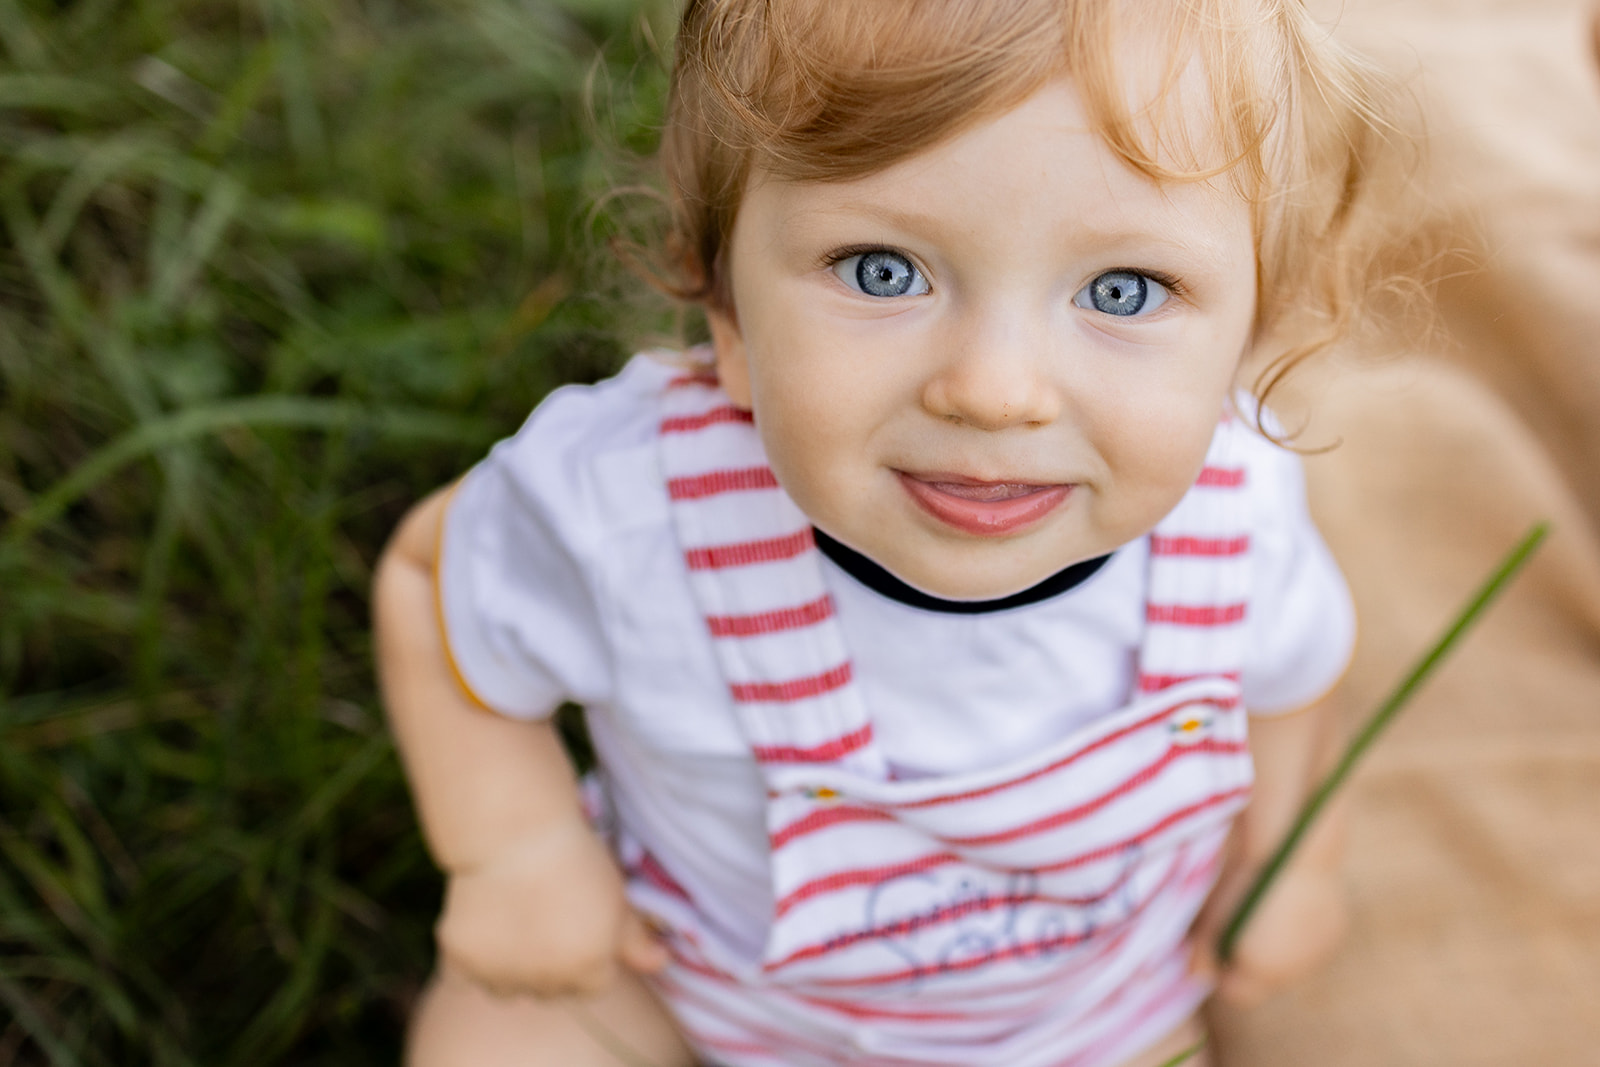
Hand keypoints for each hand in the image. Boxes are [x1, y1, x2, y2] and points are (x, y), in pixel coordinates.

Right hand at [434, 819, 668, 997]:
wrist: (516, 833)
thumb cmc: (576, 859)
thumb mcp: (617, 897)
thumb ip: (636, 941)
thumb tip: (662, 962)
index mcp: (590, 971)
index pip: (594, 985)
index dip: (589, 954)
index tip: (579, 925)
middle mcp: (547, 983)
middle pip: (551, 990)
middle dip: (551, 965)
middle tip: (545, 917)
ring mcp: (501, 976)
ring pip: (508, 988)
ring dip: (512, 968)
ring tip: (515, 919)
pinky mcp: (461, 961)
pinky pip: (468, 975)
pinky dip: (474, 957)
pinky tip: (486, 923)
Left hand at [1189, 864, 1348, 1007]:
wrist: (1290, 851)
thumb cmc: (1243, 884)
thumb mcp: (1211, 919)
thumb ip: (1202, 955)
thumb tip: (1197, 976)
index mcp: (1261, 972)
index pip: (1237, 993)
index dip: (1221, 975)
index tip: (1212, 952)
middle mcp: (1293, 971)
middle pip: (1265, 979)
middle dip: (1249, 962)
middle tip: (1235, 927)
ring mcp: (1317, 952)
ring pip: (1290, 960)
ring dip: (1277, 947)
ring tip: (1263, 912)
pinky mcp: (1334, 931)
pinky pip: (1310, 941)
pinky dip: (1299, 930)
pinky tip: (1287, 904)